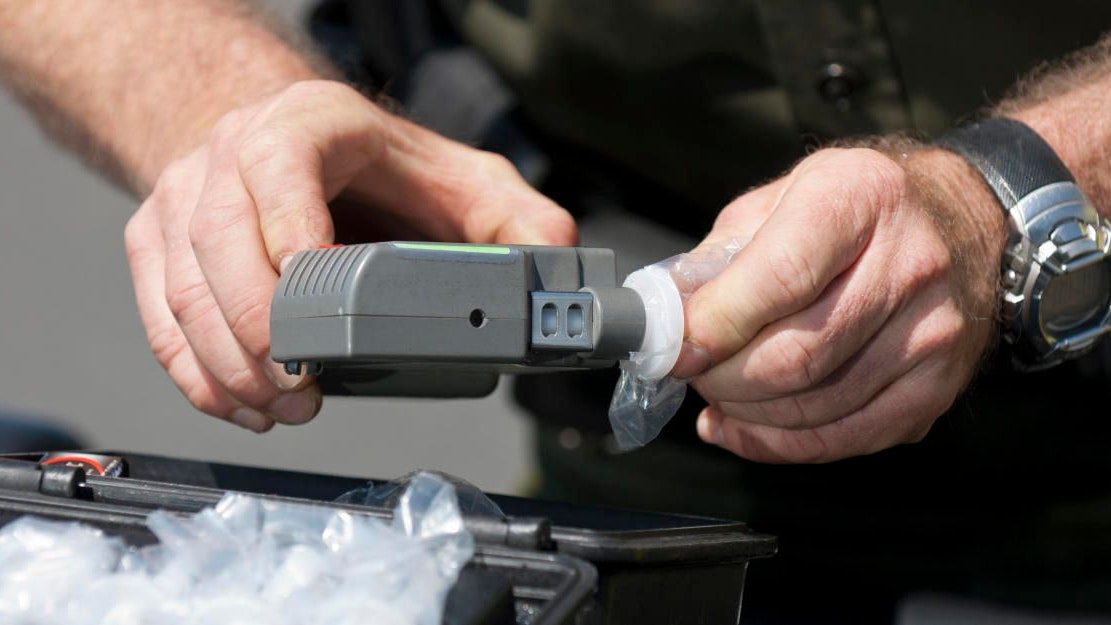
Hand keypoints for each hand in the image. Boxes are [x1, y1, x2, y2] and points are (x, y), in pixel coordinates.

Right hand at [124, 80, 576, 431]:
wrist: (301, 153)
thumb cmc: (385, 173)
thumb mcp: (470, 182)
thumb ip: (522, 222)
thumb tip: (557, 269)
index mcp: (309, 124)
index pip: (279, 165)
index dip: (289, 232)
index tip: (315, 300)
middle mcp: (233, 151)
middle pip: (220, 241)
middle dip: (260, 330)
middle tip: (304, 388)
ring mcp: (186, 196)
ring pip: (185, 289)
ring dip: (228, 365)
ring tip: (284, 408)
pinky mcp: (158, 240)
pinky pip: (160, 315)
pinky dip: (195, 372)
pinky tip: (241, 404)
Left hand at [672, 147, 1003, 461]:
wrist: (967, 222)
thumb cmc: (860, 208)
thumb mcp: (783, 196)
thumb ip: (721, 254)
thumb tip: (669, 315)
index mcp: (861, 198)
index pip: (783, 277)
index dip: (717, 325)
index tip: (676, 347)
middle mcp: (909, 265)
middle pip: (797, 356)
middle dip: (722, 378)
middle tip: (693, 372)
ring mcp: (931, 334)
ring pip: (815, 408)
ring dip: (745, 414)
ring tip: (718, 392)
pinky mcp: (937, 389)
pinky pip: (843, 441)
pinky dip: (777, 445)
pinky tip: (743, 426)